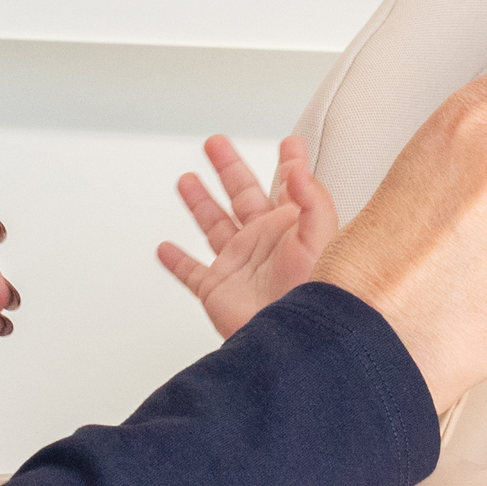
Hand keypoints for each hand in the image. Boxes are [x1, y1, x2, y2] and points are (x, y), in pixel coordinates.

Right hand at [158, 136, 338, 338]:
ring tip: (187, 180)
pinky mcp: (218, 289)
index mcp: (290, 227)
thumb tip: (299, 169)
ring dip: (200, 202)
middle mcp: (263, 242)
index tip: (290, 143)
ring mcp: (239, 265)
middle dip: (229, 167)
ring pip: (213, 225)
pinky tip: (165, 248)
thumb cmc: (317, 297)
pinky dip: (176, 261)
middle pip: (241, 194)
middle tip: (216, 144)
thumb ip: (313, 200)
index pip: (289, 185)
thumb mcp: (321, 240)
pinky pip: (191, 273)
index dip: (290, 161)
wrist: (293, 342)